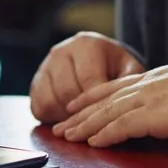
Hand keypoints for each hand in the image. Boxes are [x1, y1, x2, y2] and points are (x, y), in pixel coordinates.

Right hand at [29, 32, 144, 123]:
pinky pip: (38, 106)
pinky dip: (52, 118)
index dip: (100, 103)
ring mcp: (45, 66)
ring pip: (50, 101)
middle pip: (67, 92)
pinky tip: (68, 118)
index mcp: (86, 44)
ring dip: (66, 117)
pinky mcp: (35, 82)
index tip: (110, 117)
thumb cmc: (116, 67)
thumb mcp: (128, 68)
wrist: (96, 58)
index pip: (89, 80)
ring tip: (83, 121)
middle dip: (83, 112)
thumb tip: (132, 101)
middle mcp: (61, 51)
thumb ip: (130, 81)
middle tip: (97, 122)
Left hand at [52, 61, 167, 146]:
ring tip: (68, 136)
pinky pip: (123, 126)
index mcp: (152, 77)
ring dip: (85, 126)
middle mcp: (145, 85)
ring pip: (107, 113)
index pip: (112, 86)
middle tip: (60, 126)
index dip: (89, 96)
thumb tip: (165, 104)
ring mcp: (148, 99)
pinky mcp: (154, 115)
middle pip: (103, 100)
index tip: (72, 103)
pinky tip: (93, 143)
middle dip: (79, 114)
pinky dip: (106, 134)